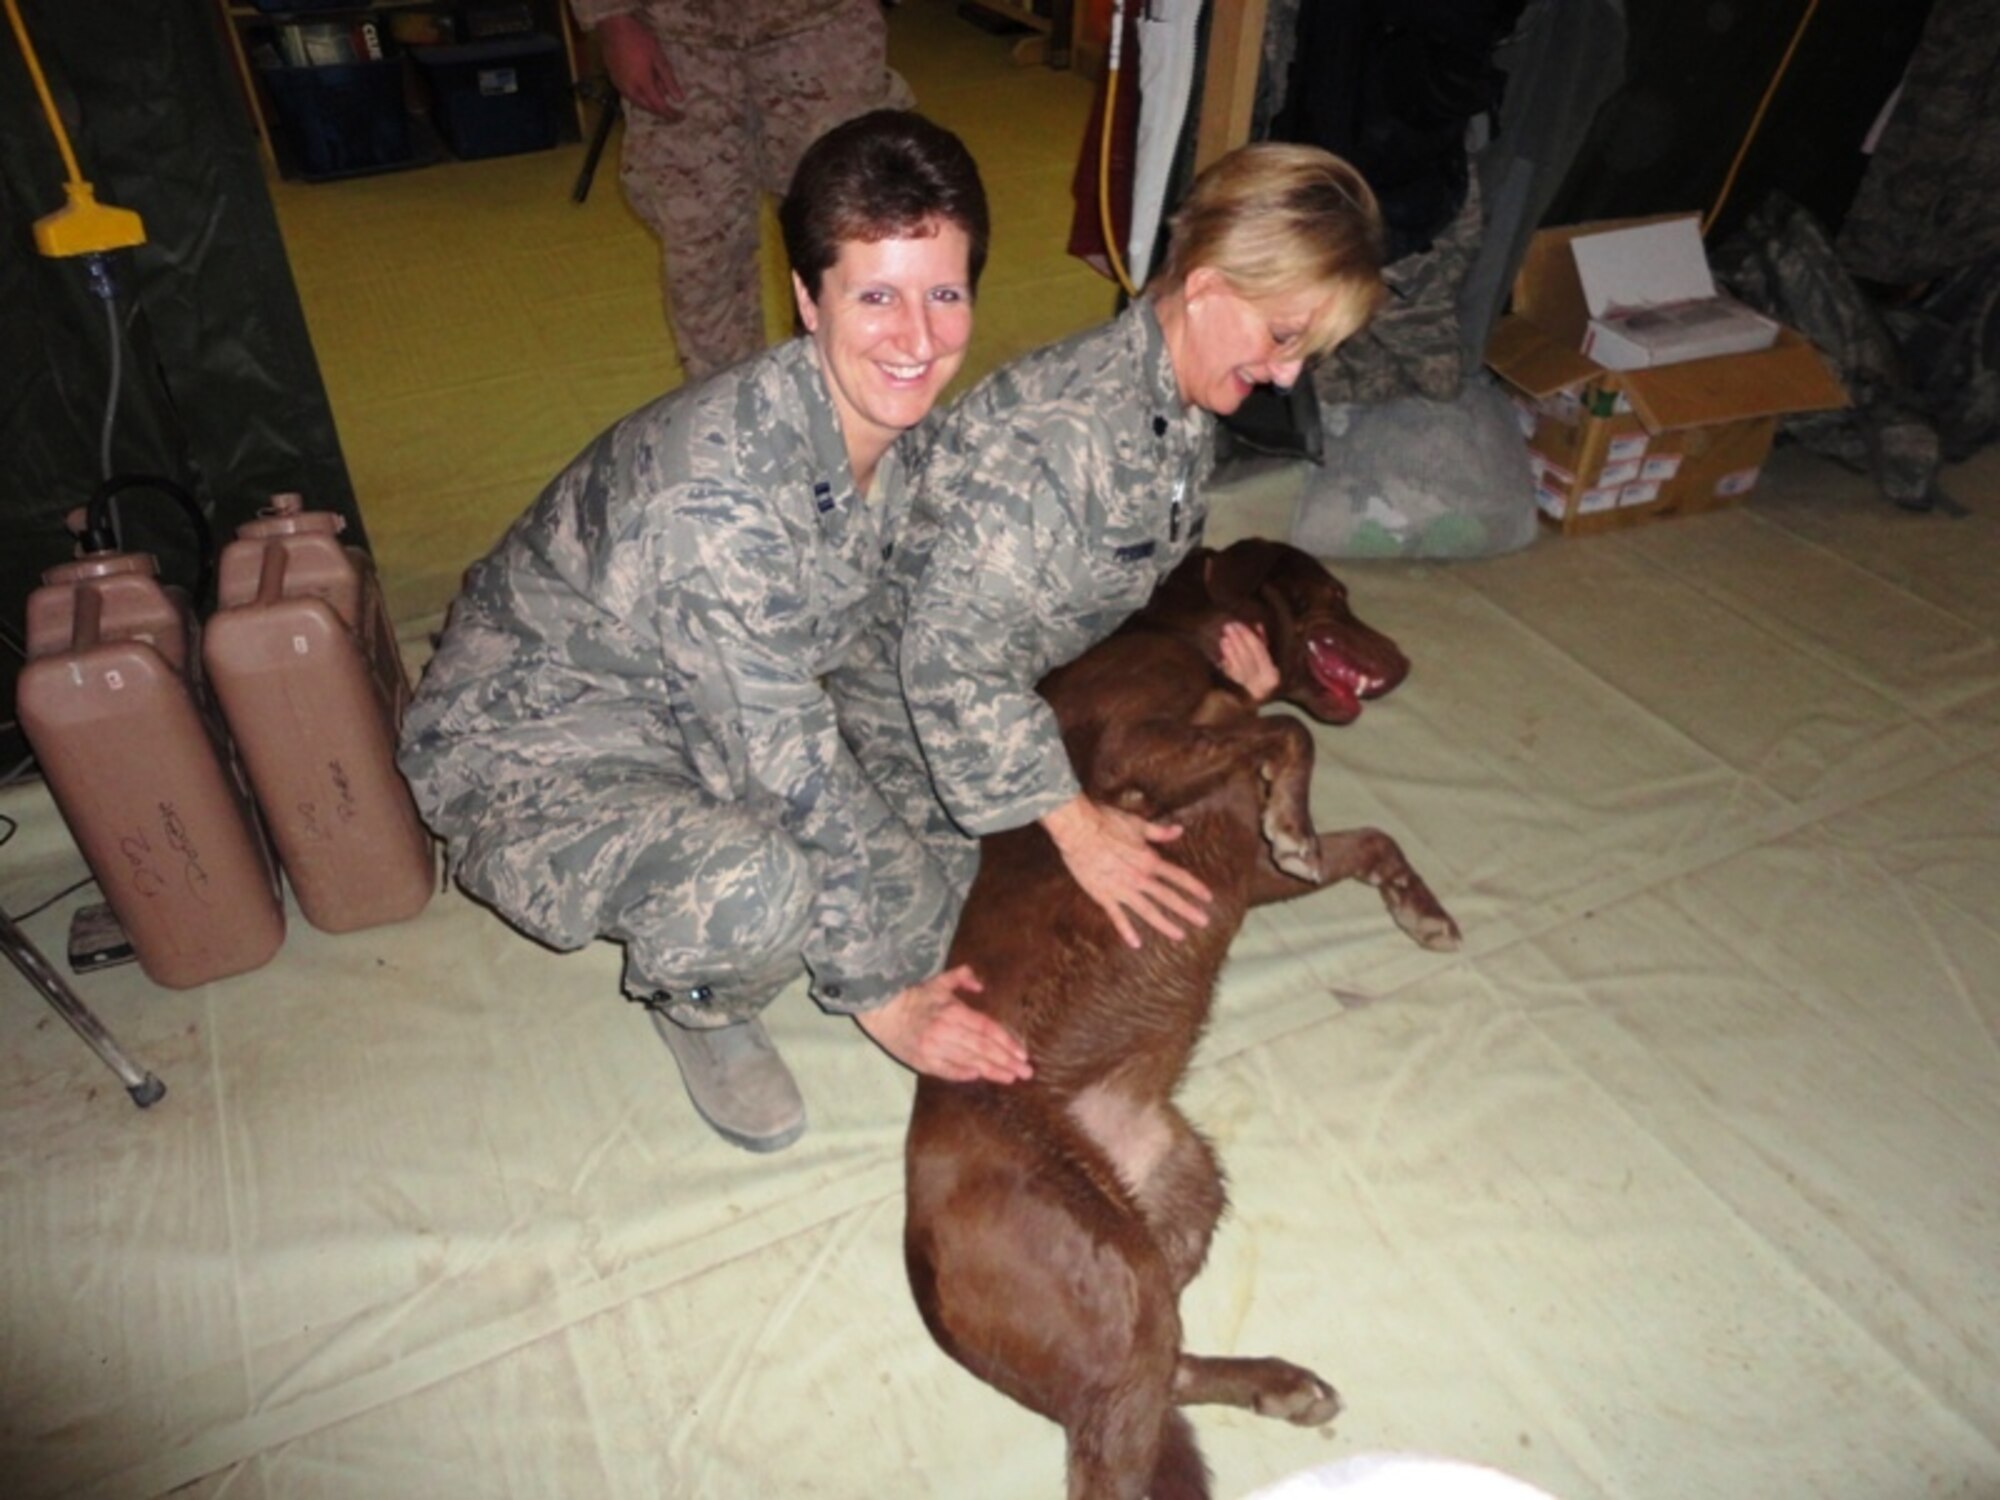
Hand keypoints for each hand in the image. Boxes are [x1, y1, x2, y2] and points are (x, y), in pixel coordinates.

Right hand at [597, 14, 683, 116]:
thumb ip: (669, 80)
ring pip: (638, 103)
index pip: (659, 106)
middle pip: (648, 108)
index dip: (671, 113)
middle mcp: (630, 89)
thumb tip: (679, 99)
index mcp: (642, 84)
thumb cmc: (639, 39)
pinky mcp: (614, 80)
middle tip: (673, 111)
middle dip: (661, 111)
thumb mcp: (658, 58)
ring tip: (662, 98)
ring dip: (651, 104)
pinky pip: (630, 95)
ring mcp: (620, 85)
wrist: (614, 27)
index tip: (682, 116)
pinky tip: (648, 90)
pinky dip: (641, 97)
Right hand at [855, 965, 1030, 1083]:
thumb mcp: (938, 981)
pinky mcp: (922, 1061)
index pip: (987, 1029)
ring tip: (1010, 1077)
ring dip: (992, 1071)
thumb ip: (962, 977)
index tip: (1022, 1053)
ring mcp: (934, 1049)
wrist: (881, 1010)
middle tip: (1025, 1071)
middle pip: (983, 1049)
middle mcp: (945, 1032)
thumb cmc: (912, 996)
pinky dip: (964, 1074)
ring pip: (969, 1062)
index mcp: (952, 1011)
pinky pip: (948, 1071)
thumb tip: (981, 986)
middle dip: (1006, 1061)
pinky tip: (980, 1076)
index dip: (1007, 1042)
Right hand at [1040, 794, 1211, 947]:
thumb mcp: (1137, 824)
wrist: (1078, 830)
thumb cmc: (1106, 822)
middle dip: (1188, 910)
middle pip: (1169, 897)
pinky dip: (1126, 931)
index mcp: (1149, 860)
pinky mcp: (1104, 896)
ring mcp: (1122, 889)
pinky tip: (1136, 944)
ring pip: (1148, 911)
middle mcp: (1140, 878)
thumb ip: (1159, 832)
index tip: (1208, 898)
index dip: (1195, 887)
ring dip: (1165, 924)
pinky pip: (1118, 917)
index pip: (1178, 877)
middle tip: (1203, 922)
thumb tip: (1179, 830)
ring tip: (1180, 935)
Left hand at [1217, 620, 1277, 702]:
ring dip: (1230, 648)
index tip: (1239, 624)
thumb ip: (1263, 643)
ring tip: (1225, 635)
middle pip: (1247, 657)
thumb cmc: (1262, 675)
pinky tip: (1223, 647)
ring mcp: (1247, 687)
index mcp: (1271, 674)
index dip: (1249, 636)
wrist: (1255, 701)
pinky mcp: (1236, 690)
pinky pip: (1231, 672)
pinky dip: (1227, 658)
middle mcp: (1261, 682)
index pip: (1259, 651)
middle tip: (1228, 626)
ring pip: (1238, 664)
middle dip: (1238, 640)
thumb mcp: (1266, 660)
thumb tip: (1257, 625)